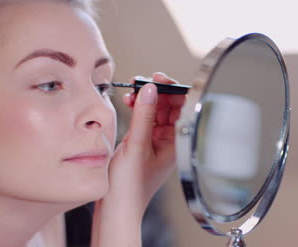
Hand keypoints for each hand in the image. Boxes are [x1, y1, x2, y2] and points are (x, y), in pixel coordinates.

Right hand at [104, 72, 184, 214]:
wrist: (115, 208)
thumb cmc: (130, 188)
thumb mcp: (136, 146)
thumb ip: (144, 115)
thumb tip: (150, 89)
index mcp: (176, 143)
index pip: (182, 109)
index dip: (173, 90)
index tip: (158, 79)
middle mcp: (168, 141)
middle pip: (168, 107)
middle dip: (157, 92)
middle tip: (142, 82)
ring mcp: (155, 142)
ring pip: (155, 111)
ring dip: (145, 99)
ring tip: (133, 91)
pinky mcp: (142, 143)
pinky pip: (143, 120)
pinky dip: (137, 109)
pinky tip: (129, 103)